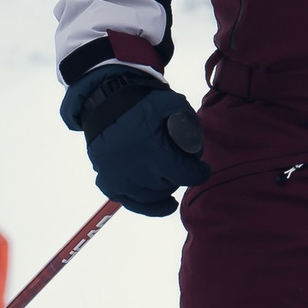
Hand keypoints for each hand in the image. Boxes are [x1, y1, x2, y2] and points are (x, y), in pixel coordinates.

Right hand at [61, 68, 210, 217]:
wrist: (104, 101)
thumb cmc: (139, 102)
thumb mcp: (170, 103)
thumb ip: (187, 121)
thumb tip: (194, 142)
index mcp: (156, 155)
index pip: (187, 175)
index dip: (199, 172)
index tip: (203, 169)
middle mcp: (139, 173)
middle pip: (170, 185)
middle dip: (180, 175)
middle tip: (182, 162)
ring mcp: (122, 180)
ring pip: (153, 197)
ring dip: (165, 189)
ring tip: (171, 179)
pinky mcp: (109, 183)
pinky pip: (131, 203)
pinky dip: (149, 207)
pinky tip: (164, 205)